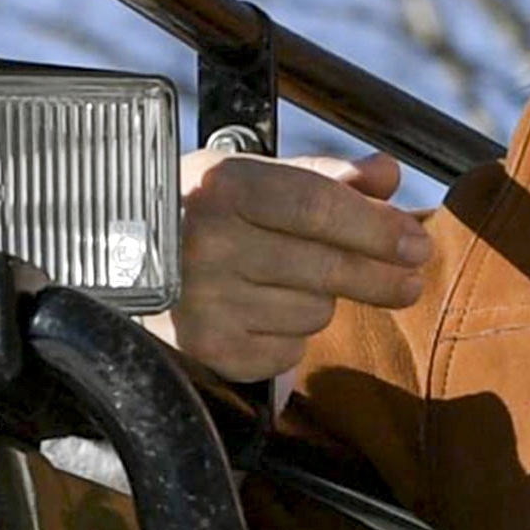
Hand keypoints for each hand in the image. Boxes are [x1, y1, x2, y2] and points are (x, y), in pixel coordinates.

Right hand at [164, 143, 439, 386]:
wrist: (112, 263)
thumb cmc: (196, 213)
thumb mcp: (246, 176)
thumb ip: (322, 175)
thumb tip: (387, 175)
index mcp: (221, 187)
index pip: (318, 208)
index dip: (377, 229)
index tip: (416, 245)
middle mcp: (208, 245)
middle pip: (326, 270)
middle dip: (379, 277)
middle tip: (409, 282)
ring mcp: (205, 303)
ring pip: (313, 314)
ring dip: (318, 301)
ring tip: (284, 282)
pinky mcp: (207, 352)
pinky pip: (287, 353)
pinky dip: (288, 338)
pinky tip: (260, 313)